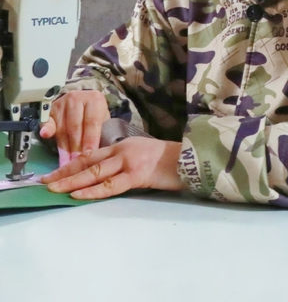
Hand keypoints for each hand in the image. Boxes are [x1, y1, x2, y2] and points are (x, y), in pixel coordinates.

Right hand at [39, 90, 108, 164]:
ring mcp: (61, 103)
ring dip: (64, 148)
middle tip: (76, 163)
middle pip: (75, 127)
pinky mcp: (49, 110)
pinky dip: (47, 129)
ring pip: (62, 129)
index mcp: (94, 100)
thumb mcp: (103, 120)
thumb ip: (101, 133)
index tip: (89, 156)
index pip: (92, 123)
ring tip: (66, 164)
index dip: (90, 141)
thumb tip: (98, 155)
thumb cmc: (95, 114)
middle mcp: (77, 99)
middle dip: (76, 148)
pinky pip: (47, 121)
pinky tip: (46, 135)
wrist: (82, 101)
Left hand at [40, 137, 182, 199]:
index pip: (90, 155)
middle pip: (87, 162)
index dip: (70, 165)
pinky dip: (92, 190)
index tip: (54, 174)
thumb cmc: (169, 160)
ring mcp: (129, 161)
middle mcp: (122, 151)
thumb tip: (103, 175)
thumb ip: (123, 162)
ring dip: (71, 181)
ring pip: (94, 172)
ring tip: (54, 189)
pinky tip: (78, 194)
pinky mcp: (137, 175)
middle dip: (64, 173)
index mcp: (122, 145)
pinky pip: (110, 185)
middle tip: (45, 182)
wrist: (191, 159)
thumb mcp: (142, 154)